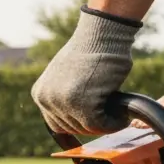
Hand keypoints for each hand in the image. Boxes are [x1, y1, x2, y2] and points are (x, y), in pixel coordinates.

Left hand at [30, 9, 142, 134]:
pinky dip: (115, 123)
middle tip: (110, 115)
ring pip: (87, 128)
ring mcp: (63, 103)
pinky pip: (101, 125)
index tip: (96, 122)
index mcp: (40, 94)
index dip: (79, 125)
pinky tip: (123, 116)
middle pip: (72, 128)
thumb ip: (65, 96)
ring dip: (105, 124)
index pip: (57, 124)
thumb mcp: (67, 77)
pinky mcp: (83, 105)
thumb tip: (75, 118)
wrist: (102, 34)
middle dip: (93, 124)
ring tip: (117, 114)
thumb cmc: (92, 52)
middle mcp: (46, 100)